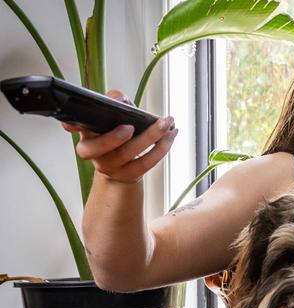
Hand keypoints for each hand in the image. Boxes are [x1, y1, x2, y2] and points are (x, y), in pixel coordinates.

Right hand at [61, 90, 177, 183]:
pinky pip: (147, 163)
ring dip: (151, 137)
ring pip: (129, 155)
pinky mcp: (129, 175)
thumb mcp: (112, 116)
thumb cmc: (115, 134)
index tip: (73, 124)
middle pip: (100, 148)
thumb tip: (120, 99)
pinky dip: (162, 147)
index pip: (74, 128)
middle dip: (115, 137)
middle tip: (131, 126)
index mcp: (86, 134)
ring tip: (166, 123)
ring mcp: (110, 167)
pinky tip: (172, 134)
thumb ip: (114, 101)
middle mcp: (94, 153)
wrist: (120, 166)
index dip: (72, 126)